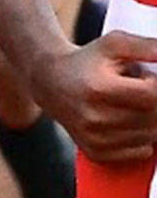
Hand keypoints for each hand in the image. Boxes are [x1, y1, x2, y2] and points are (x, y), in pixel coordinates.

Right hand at [33, 29, 156, 163]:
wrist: (50, 82)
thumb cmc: (86, 62)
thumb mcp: (113, 44)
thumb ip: (145, 46)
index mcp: (98, 89)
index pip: (151, 96)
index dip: (154, 85)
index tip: (144, 78)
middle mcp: (94, 118)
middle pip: (153, 118)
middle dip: (154, 102)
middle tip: (137, 90)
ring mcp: (95, 138)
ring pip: (151, 136)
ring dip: (149, 120)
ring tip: (129, 104)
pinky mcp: (96, 152)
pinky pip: (141, 152)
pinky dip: (143, 138)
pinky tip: (127, 122)